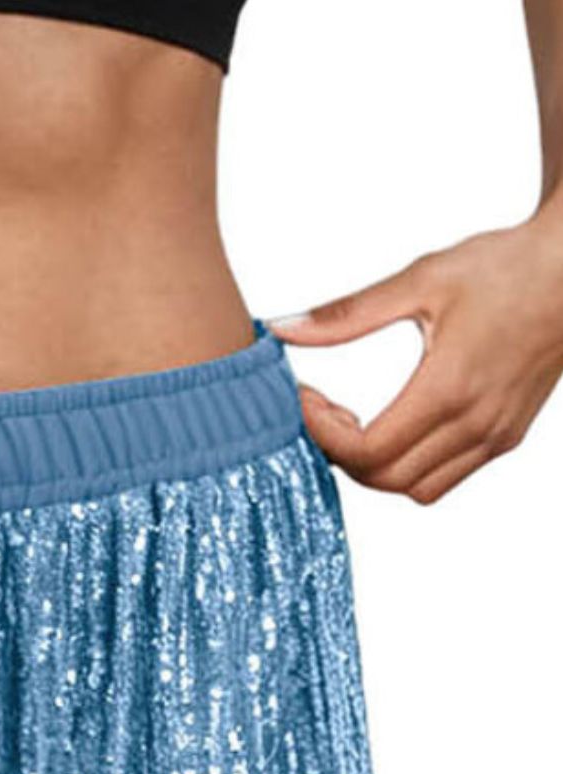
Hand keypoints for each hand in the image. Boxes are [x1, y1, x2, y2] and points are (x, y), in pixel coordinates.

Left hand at [267, 207, 562, 503]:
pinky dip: (411, 469)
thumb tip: (283, 327)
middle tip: (326, 412)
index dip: (323, 435)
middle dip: (341, 454)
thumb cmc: (504, 266)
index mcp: (450, 387)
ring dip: (376, 469)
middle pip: (384, 479)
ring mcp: (495, 436)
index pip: (366, 451)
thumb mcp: (421, 279)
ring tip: (359, 423)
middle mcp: (476, 423)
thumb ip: (348, 313)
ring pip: (415, 490)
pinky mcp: (506, 437)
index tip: (306, 400)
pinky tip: (398, 426)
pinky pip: (445, 478)